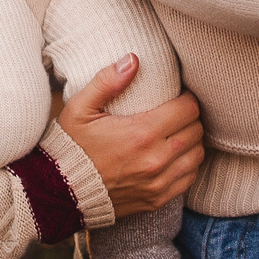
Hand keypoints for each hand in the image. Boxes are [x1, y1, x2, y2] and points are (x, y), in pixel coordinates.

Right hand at [60, 56, 204, 218]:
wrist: (61, 193)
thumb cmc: (71, 147)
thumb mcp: (80, 108)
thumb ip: (107, 81)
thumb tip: (133, 59)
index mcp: (141, 134)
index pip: (188, 109)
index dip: (186, 98)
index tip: (177, 96)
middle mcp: (155, 160)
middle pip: (196, 131)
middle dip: (189, 117)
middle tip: (176, 112)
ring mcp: (158, 183)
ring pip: (197, 155)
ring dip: (191, 141)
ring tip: (177, 132)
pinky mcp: (157, 199)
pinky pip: (189, 178)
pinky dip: (187, 165)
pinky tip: (174, 156)